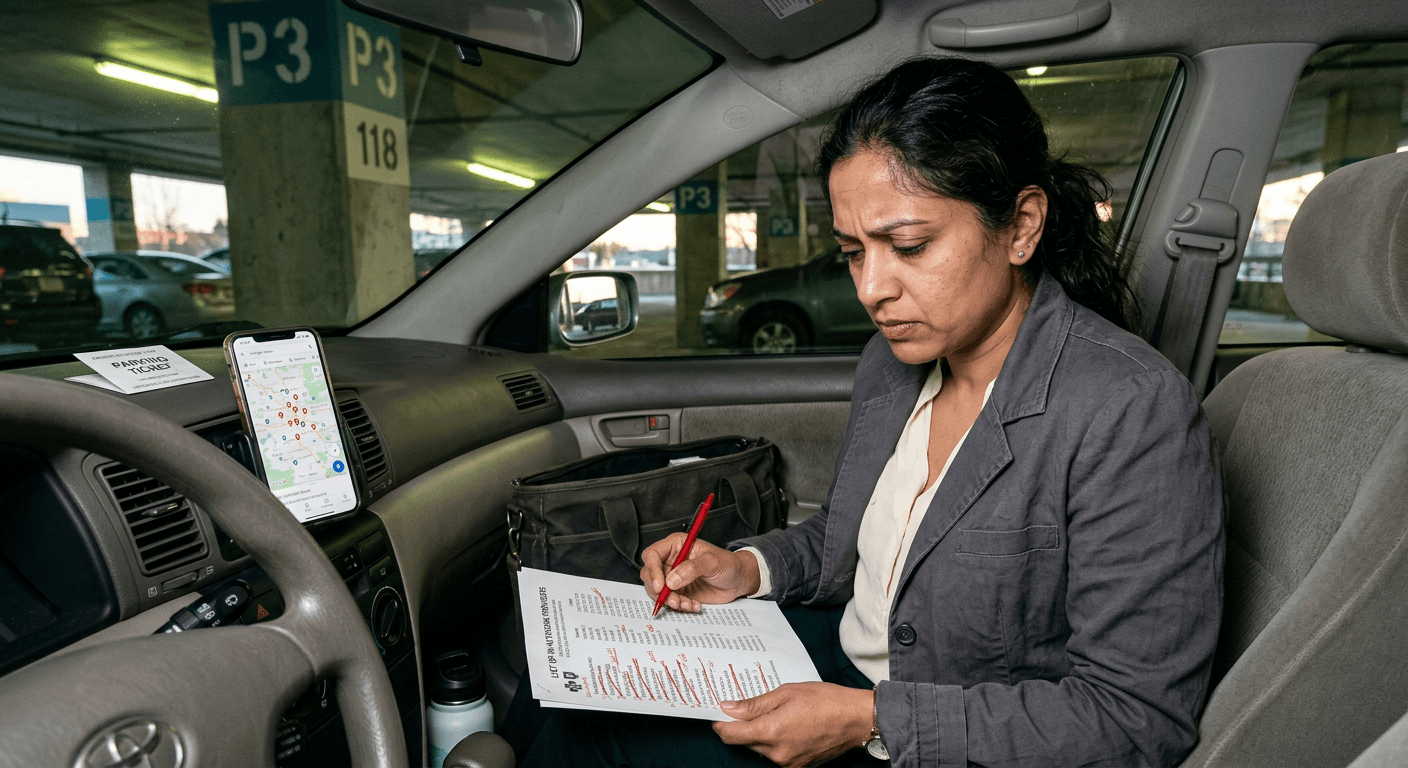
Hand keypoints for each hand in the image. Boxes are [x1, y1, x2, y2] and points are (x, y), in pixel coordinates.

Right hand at [639, 534, 760, 611]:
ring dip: (669, 601)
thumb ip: (692, 568)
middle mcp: (671, 560)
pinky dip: (679, 606)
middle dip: (659, 590)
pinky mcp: (678, 591)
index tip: (660, 586)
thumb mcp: (712, 562)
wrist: (738, 580)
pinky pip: (669, 601)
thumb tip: (672, 580)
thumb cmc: (728, 564)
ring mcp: (673, 577)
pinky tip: (694, 605)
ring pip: (657, 591)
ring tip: (687, 603)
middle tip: (674, 599)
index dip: (652, 570)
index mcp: (676, 546)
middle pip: (650, 575)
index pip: (652, 555)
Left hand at [713, 683, 872, 767]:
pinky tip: (787, 724)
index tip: (718, 712)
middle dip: (742, 725)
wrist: (855, 719)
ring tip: (775, 712)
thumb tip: (728, 708)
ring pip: (760, 748)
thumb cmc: (824, 700)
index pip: (731, 735)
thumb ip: (754, 704)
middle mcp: (776, 753)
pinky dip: (774, 740)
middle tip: (748, 705)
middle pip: (745, 741)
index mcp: (771, 732)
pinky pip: (775, 753)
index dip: (720, 723)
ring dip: (760, 732)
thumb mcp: (786, 693)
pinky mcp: (798, 766)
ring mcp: (788, 762)